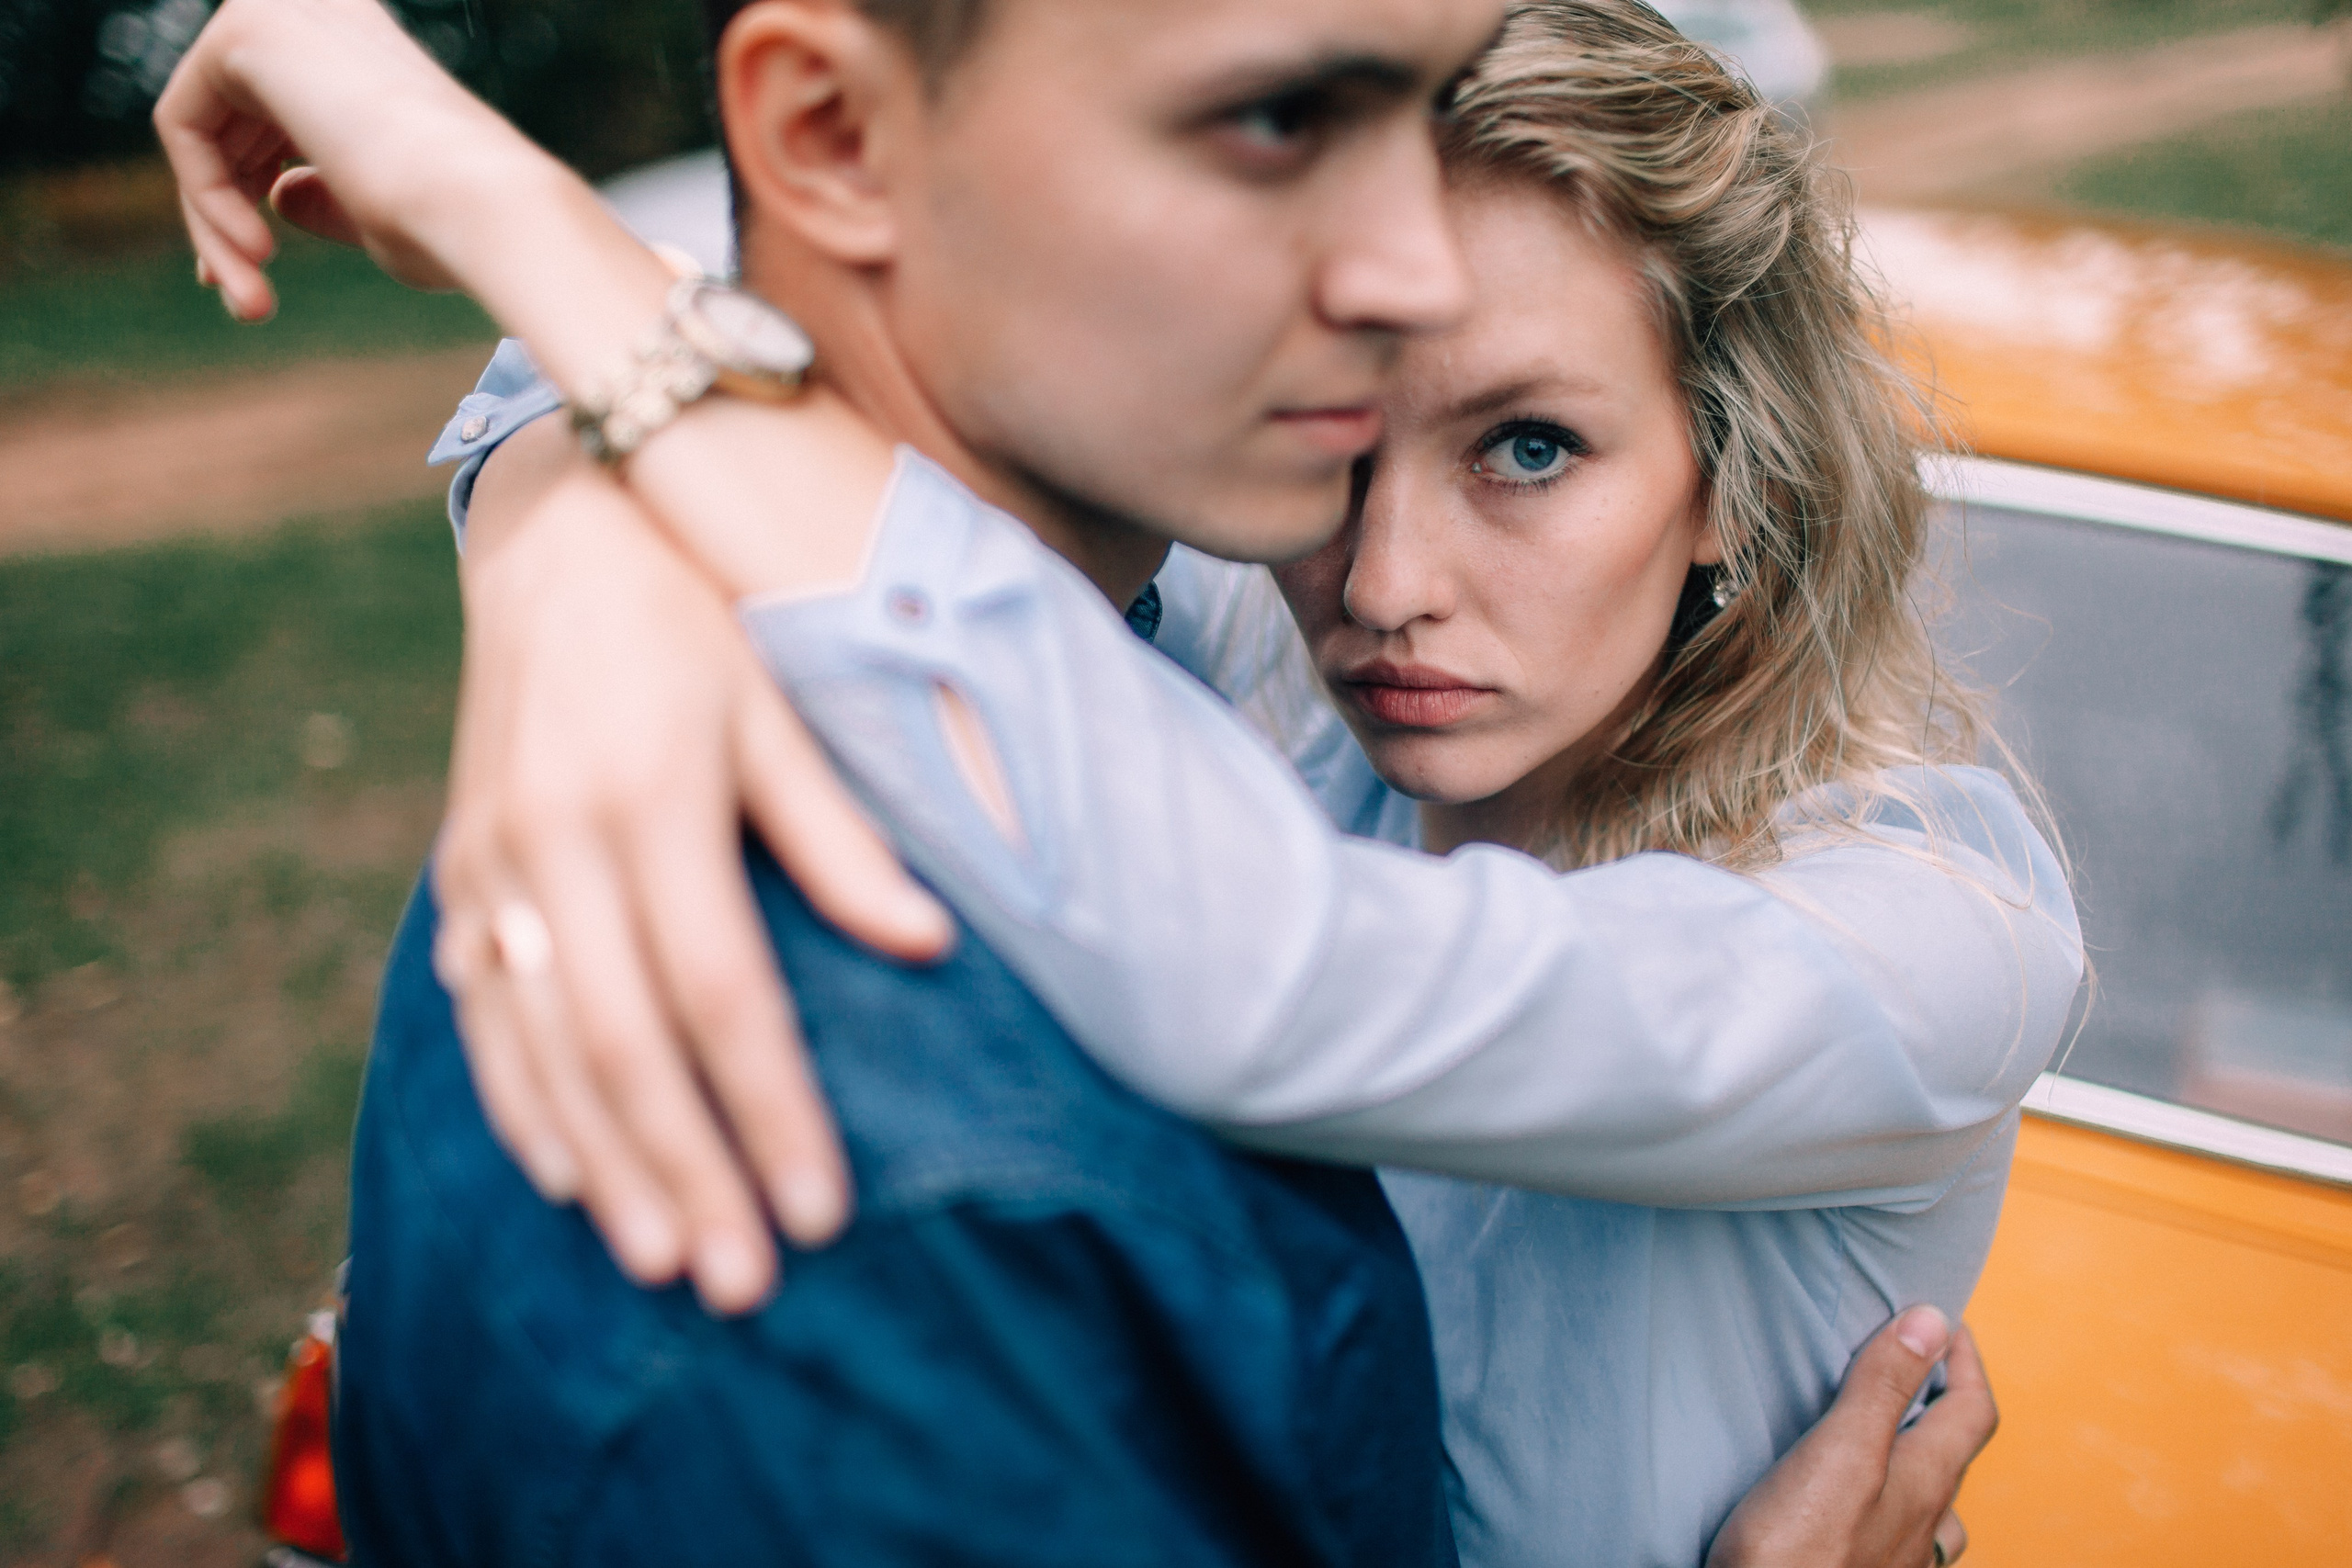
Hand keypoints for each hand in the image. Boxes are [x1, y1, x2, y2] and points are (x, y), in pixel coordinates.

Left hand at [153, 0, 521, 318]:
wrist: (487, 206)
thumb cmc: (452, 224)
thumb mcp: (373, 209)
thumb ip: (321, 191)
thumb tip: (278, 194)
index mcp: (360, 48)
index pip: (267, 121)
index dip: (245, 204)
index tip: (248, 285)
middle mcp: (319, 14)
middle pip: (224, 128)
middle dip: (223, 224)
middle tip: (245, 306)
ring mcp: (282, 10)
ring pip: (199, 132)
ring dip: (214, 226)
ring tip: (251, 300)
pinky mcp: (246, 28)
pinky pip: (183, 123)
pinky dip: (205, 195)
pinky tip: (255, 248)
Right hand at [435, 418, 952, 1313]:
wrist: (559, 537)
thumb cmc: (698, 620)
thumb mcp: (779, 704)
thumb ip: (841, 834)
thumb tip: (928, 947)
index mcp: (651, 801)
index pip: (720, 992)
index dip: (770, 1109)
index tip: (822, 1209)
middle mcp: (557, 845)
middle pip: (625, 1047)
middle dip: (689, 1173)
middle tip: (744, 1286)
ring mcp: (493, 866)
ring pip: (543, 1052)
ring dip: (605, 1168)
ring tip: (667, 1261)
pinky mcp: (461, 875)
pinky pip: (481, 1017)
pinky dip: (522, 1106)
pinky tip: (567, 1179)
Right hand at [1707, 1306, 1992, 1567]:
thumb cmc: (1796, 1554)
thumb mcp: (1841, 1455)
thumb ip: (1883, 1389)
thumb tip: (1931, 1321)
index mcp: (1924, 1483)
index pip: (1973, 1411)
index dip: (1967, 1360)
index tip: (1943, 1320)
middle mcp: (1923, 1527)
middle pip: (1956, 1459)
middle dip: (1942, 1405)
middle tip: (1913, 1368)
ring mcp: (1898, 1563)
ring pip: (1932, 1509)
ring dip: (1921, 1465)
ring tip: (1888, 1441)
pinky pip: (1897, 1539)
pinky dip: (1889, 1509)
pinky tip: (1856, 1515)